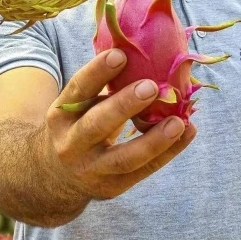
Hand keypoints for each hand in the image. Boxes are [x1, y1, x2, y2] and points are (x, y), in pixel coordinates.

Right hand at [45, 49, 196, 200]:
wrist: (53, 176)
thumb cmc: (77, 126)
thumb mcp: (76, 106)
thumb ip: (101, 87)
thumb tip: (144, 52)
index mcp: (61, 115)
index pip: (77, 90)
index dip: (97, 71)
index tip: (120, 54)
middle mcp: (71, 143)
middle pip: (97, 125)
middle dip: (124, 105)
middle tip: (152, 86)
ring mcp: (91, 169)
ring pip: (124, 157)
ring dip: (154, 140)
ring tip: (179, 122)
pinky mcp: (112, 187)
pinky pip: (144, 170)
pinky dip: (169, 152)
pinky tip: (187, 132)